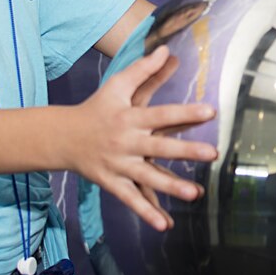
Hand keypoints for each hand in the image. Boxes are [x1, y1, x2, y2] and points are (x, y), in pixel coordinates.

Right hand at [65, 46, 217, 231]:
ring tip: (195, 194)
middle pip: (159, 147)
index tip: (210, 112)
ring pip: (148, 178)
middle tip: (212, 153)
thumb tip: (167, 49)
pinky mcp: (112, 183)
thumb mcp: (117, 85)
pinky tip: (165, 225)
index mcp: (130, 117)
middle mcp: (126, 142)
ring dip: (171, 186)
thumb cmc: (97, 108)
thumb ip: (143, 69)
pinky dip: (146, 213)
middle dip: (186, 150)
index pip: (162, 114)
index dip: (185, 113)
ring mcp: (119, 165)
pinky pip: (131, 199)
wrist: (63, 137)